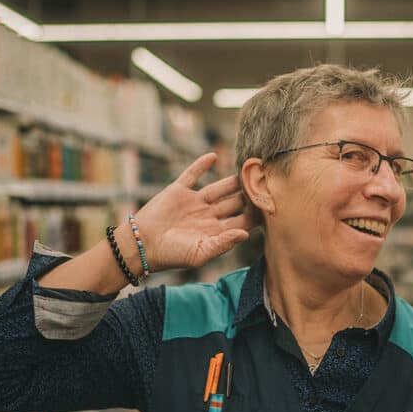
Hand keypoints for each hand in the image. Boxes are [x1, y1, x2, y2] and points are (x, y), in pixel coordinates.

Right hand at [133, 153, 257, 272]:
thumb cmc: (171, 255)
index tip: (270, 202)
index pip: (242, 220)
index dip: (256, 212)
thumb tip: (246, 234)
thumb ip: (223, 244)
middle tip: (265, 180)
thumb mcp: (199, 254)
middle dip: (249, 193)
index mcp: (216, 232)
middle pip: (235, 201)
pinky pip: (192, 174)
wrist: (142, 245)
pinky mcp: (179, 191)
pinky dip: (202, 165)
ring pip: (219, 187)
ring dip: (232, 179)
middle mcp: (208, 216)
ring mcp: (194, 202)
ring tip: (248, 167)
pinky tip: (214, 156)